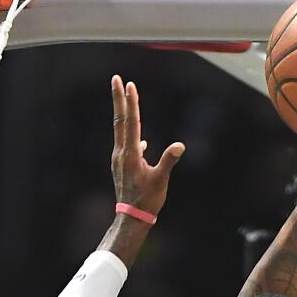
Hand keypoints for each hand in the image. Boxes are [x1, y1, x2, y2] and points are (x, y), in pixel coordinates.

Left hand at [110, 75, 184, 216]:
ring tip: (124, 99)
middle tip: (116, 79)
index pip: (131, 122)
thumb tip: (180, 145)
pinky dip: (131, 135)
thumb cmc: (147, 199)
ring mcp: (119, 159)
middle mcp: (121, 153)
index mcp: (130, 153)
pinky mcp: (121, 165)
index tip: (129, 84)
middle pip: (120, 120)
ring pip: (121, 130)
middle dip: (119, 98)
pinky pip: (126, 144)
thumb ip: (168, 161)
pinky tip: (141, 141)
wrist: (132, 217)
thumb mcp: (160, 180)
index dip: (131, 102)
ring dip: (123, 113)